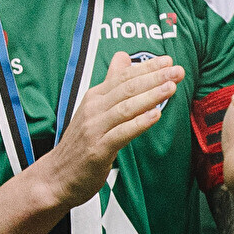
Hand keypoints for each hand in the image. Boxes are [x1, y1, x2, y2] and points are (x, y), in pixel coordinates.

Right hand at [33, 51, 181, 210]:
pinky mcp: (97, 150)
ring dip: (150, 96)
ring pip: (125, 108)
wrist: (56, 176)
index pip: (123, 77)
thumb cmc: (80, 144)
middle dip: (154, 78)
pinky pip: (121, 134)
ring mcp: (94, 129)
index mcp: (94, 98)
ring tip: (171, 88)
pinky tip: (155, 116)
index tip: (168, 61)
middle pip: (127, 89)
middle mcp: (93, 110)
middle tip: (177, 71)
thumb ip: (110, 84)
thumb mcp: (93, 109)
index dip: (146, 67)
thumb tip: (122, 57)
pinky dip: (138, 123)